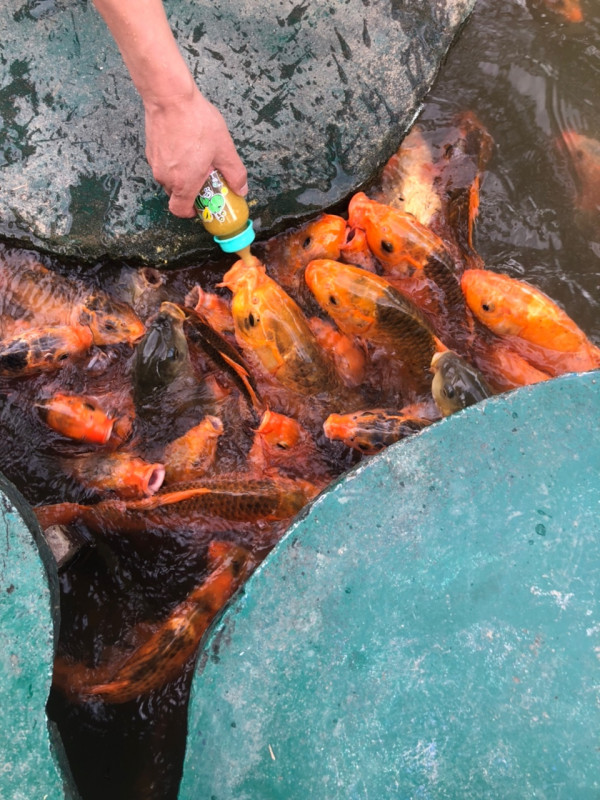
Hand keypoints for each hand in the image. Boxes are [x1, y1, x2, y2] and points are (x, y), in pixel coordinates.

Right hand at [144, 85, 247, 217]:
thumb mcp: (224, 150)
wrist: (170, 97)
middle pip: (176, 195)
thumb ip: (234, 173)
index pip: (180, 211)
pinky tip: (186, 145)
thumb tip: (241, 189)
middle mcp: (165, 177)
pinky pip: (163, 164)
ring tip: (197, 157)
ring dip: (182, 175)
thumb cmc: (196, 122)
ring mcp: (155, 163)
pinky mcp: (151, 149)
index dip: (191, 212)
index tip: (202, 205)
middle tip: (205, 178)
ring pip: (169, 179)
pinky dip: (174, 162)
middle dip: (190, 191)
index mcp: (183, 183)